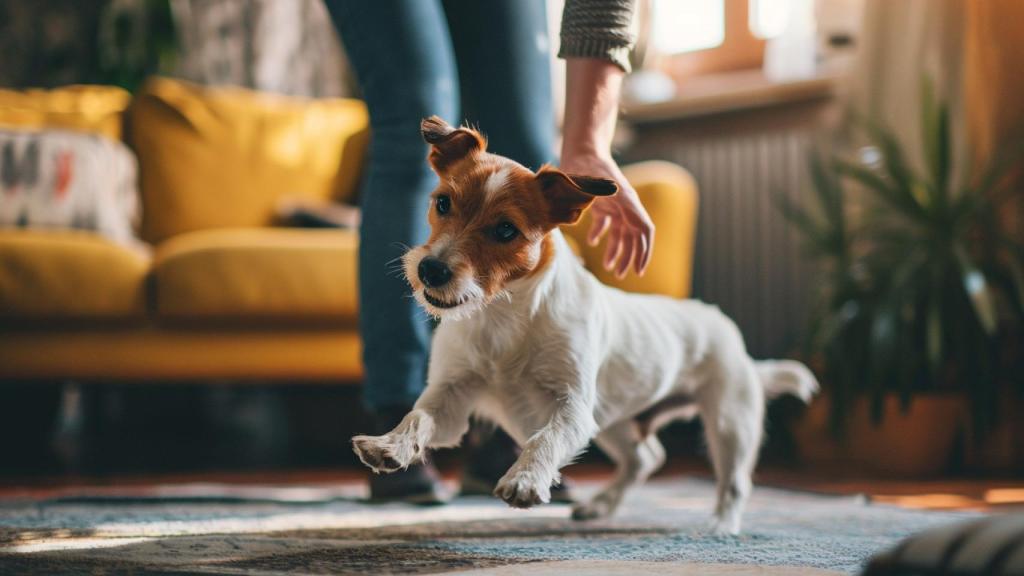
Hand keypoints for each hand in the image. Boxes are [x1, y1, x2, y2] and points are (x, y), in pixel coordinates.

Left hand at [560, 152, 654, 277]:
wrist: (581, 149)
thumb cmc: (587, 166)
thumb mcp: (594, 184)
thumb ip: (606, 204)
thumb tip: (607, 223)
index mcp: (628, 202)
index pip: (644, 231)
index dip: (643, 252)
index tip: (639, 270)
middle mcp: (625, 205)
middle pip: (634, 236)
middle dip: (629, 257)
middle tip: (619, 275)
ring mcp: (615, 204)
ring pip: (622, 233)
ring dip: (617, 250)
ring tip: (608, 268)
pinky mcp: (603, 202)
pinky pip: (608, 224)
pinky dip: (602, 235)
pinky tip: (593, 243)